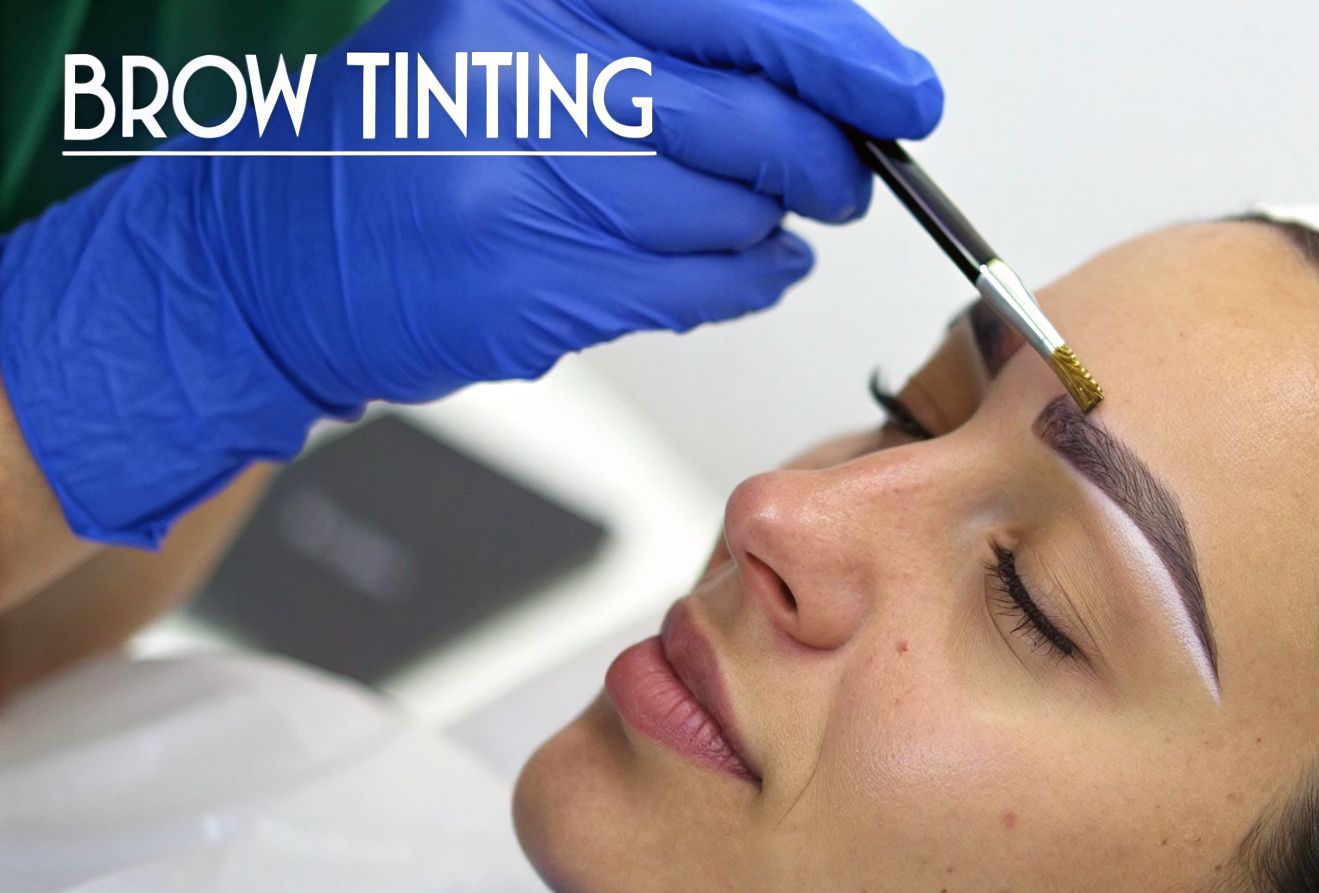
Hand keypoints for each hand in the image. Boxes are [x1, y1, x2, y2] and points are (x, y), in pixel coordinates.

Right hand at [0, 0, 941, 546]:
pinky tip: (748, 266)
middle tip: (851, 174)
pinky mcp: (526, 288)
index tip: (901, 94)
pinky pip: (693, 289)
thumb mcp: (511, 30)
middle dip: (828, 159)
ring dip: (775, 226)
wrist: (268, 256)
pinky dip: (743, 282)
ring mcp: (518, 187)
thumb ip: (652, 39)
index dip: (839, 56)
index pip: (731, 13)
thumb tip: (812, 67)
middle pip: (747, 121)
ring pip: (729, 216)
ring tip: (769, 220)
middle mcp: (519, 74)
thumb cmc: (399, 137)